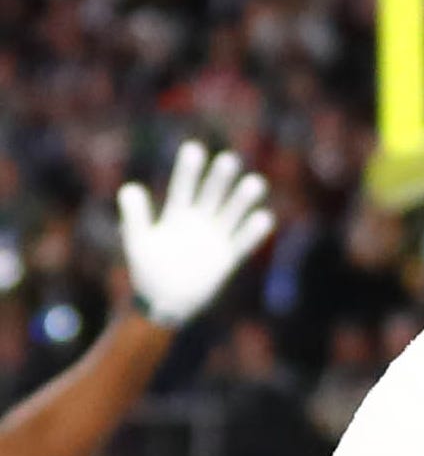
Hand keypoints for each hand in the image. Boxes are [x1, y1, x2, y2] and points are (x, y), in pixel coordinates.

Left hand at [118, 142, 275, 327]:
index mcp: (178, 214)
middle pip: (213, 194)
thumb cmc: (147, 272)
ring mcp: (216, 237)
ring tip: (254, 183)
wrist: (162, 306)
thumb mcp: (139, 243)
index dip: (189, 169)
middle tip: (228, 161)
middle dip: (220, 178)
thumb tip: (129, 188)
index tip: (194, 149)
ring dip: (243, 199)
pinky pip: (244, 242)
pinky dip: (254, 231)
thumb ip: (135, 216)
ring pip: (233, 212)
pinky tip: (262, 218)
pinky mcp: (228, 257)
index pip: (184, 186)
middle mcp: (200, 220)